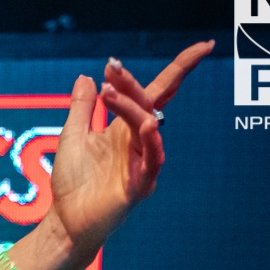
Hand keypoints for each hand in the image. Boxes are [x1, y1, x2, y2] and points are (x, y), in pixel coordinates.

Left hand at [43, 43, 214, 263]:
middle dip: (131, 85)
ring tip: (111, 91)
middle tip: (112, 69)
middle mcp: (139, 143)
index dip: (180, 69)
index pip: (158, 93)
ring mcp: (142, 164)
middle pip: (147, 105)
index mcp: (127, 129)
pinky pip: (152, 162)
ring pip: (146, 128)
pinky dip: (151, 143)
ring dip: (131, 107)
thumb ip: (82, 108)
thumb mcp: (72, 137)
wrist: (66, 222)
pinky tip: (146, 125)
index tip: (203, 46)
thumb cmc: (73, 184)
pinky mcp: (138, 186)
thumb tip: (88, 76)